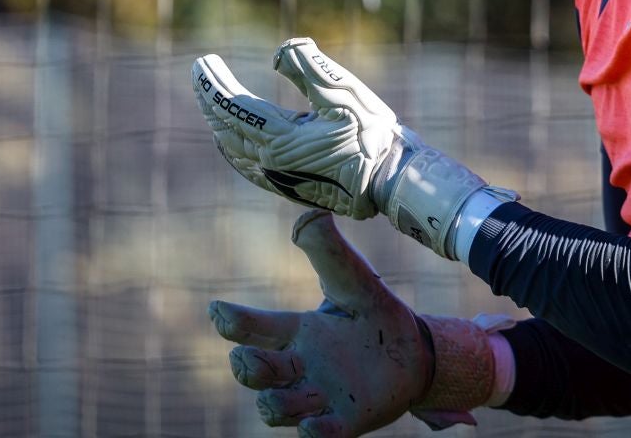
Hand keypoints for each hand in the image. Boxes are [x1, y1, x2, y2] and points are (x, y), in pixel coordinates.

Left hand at [193, 39, 514, 257]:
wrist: (391, 182)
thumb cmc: (373, 136)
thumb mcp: (346, 92)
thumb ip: (310, 67)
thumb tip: (279, 53)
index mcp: (280, 140)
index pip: (233, 106)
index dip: (214, 83)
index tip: (203, 62)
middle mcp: (270, 163)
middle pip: (225, 126)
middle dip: (209, 98)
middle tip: (201, 74)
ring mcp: (276, 179)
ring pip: (232, 147)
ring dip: (217, 121)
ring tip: (209, 101)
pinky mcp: (286, 187)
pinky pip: (245, 165)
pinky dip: (231, 145)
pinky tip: (230, 140)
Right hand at [210, 210, 492, 434]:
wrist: (412, 352)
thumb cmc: (372, 315)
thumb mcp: (353, 281)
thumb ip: (330, 252)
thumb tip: (312, 214)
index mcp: (295, 332)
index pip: (254, 327)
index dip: (233, 320)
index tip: (218, 310)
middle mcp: (298, 367)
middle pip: (256, 373)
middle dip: (245, 368)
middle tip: (246, 358)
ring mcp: (317, 396)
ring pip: (278, 407)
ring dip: (274, 404)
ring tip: (276, 397)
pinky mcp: (344, 420)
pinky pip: (321, 434)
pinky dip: (314, 432)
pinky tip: (313, 425)